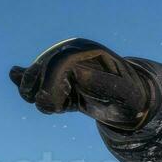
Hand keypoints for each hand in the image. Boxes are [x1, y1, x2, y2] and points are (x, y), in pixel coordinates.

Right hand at [9, 38, 154, 130]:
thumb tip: (81, 75)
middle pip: (42, 66)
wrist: (130, 99)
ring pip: (34, 75)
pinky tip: (37, 99)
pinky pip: (35, 80)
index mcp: (88, 51)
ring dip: (36, 94)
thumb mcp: (127, 94)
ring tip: (57, 108)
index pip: (62, 60)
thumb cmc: (131, 97)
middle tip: (53, 110)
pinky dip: (30, 90)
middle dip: (41, 89)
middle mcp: (71, 52)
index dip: (50, 81)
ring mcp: (61, 63)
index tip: (47, 104)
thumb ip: (106, 84)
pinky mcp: (56, 76)